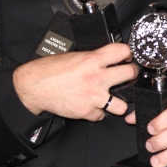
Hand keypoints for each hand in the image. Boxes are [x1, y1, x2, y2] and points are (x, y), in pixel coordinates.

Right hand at [13, 43, 137, 120]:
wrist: (35, 86)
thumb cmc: (49, 70)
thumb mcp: (73, 56)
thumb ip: (91, 58)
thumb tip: (105, 60)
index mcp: (92, 59)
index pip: (122, 51)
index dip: (127, 53)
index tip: (127, 57)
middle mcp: (96, 77)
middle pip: (130, 74)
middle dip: (131, 74)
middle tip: (127, 75)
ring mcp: (94, 96)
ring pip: (123, 105)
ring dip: (117, 102)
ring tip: (109, 98)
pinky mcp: (88, 111)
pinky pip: (101, 115)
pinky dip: (96, 112)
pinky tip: (89, 105)